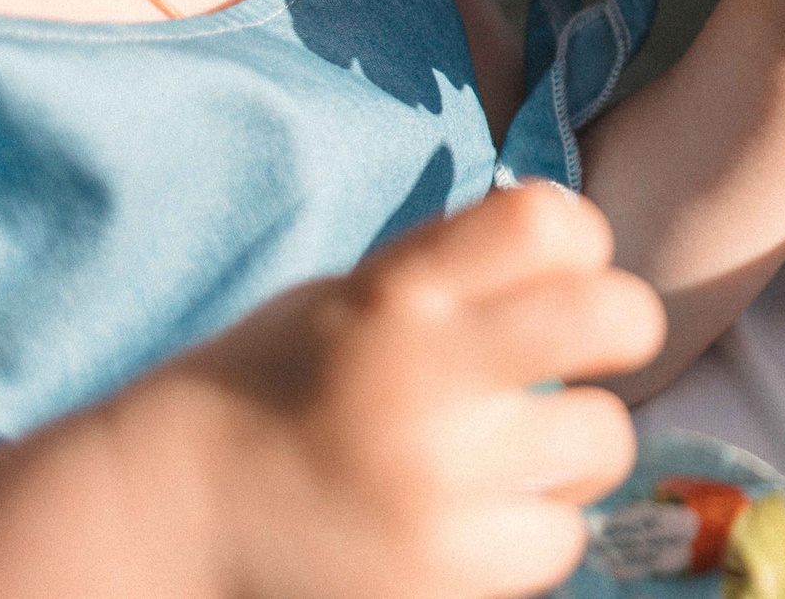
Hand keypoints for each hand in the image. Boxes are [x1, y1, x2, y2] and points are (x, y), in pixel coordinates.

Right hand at [162, 183, 664, 598]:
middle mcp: (425, 375)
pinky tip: (476, 522)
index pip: (549, 220)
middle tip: (586, 356)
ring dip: (575, 447)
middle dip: (621, 332)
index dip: (578, 242)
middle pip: (619, 317)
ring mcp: (441, 481)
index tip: (555, 273)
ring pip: (606, 440)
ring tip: (512, 457)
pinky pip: (561, 538)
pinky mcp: (445, 572)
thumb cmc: (270, 393)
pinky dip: (533, 530)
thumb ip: (455, 278)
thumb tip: (578, 259)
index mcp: (395, 291)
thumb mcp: (347, 299)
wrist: (163, 520)